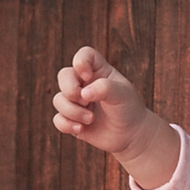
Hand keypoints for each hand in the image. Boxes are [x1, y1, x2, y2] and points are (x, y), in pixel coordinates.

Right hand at [53, 46, 179, 188]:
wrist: (131, 134)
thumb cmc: (129, 109)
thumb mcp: (122, 95)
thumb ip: (105, 89)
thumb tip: (84, 93)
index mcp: (99, 71)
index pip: (84, 55)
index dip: (80, 62)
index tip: (88, 76)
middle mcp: (84, 84)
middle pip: (64, 75)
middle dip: (70, 89)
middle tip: (85, 100)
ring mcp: (77, 101)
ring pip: (58, 100)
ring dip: (72, 111)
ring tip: (91, 119)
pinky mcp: (72, 119)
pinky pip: (58, 119)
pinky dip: (67, 125)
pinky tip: (81, 129)